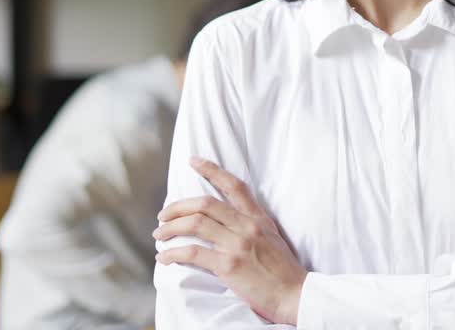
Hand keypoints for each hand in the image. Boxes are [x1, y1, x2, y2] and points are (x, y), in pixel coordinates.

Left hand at [154, 157, 306, 324]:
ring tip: (159, 234)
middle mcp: (247, 226)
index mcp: (259, 218)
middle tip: (163, 215)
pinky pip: (193, 253)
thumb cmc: (283, 271)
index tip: (193, 161)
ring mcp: (237, 244)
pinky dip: (173, 253)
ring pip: (195, 224)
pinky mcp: (228, 265)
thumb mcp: (273, 238)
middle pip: (205, 203)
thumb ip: (252, 226)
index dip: (211, 170)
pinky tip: (164, 257)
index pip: (234, 186)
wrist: (295, 294)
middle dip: (178, 207)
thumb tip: (227, 221)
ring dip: (171, 228)